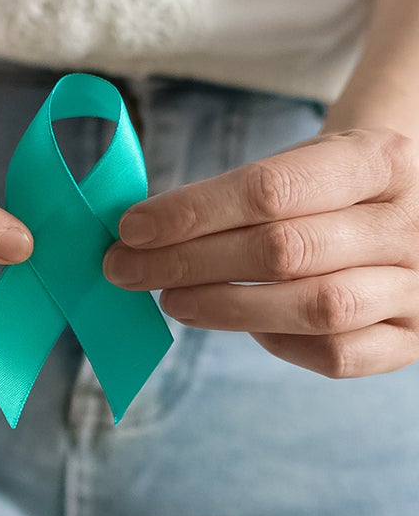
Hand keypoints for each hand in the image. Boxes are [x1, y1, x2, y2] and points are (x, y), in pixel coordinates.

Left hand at [103, 128, 418, 376]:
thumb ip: (235, 195)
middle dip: (190, 262)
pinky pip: (338, 355)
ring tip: (171, 299)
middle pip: (284, 250)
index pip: (272, 188)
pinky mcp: (413, 340)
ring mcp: (418, 286)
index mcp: (381, 159)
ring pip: (314, 308)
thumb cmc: (333, 190)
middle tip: (126, 269)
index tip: (133, 228)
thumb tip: (141, 234)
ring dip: (225, 308)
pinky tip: (240, 325)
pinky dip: (279, 343)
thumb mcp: (302, 165)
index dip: (194, 212)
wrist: (410, 212)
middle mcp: (409, 224)